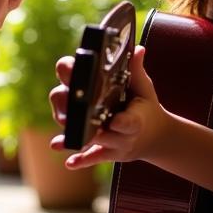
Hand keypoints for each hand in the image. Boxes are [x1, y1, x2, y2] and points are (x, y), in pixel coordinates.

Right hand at [49, 46, 169, 169]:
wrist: (151, 133)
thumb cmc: (142, 103)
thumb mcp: (142, 86)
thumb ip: (136, 69)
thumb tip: (138, 50)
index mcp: (92, 84)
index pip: (69, 71)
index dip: (67, 70)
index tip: (73, 72)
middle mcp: (84, 104)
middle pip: (61, 98)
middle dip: (64, 102)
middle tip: (70, 106)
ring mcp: (86, 126)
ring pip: (71, 126)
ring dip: (72, 130)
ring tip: (73, 132)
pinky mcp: (95, 148)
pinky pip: (83, 155)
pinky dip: (77, 160)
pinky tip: (70, 163)